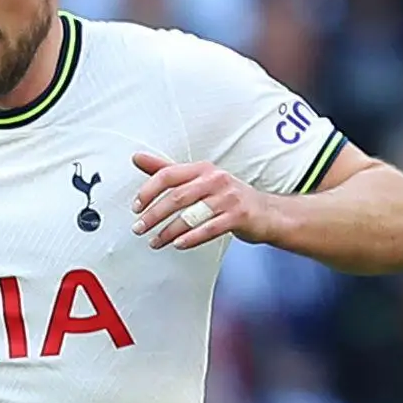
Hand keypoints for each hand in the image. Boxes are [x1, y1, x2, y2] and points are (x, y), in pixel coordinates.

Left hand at [133, 152, 273, 249]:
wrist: (266, 212)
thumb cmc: (228, 196)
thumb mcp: (198, 179)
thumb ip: (167, 170)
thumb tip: (137, 158)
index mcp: (202, 168)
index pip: (168, 175)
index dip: (148, 191)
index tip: (136, 207)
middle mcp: (215, 179)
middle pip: (177, 197)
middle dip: (154, 215)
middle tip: (139, 228)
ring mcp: (228, 198)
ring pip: (191, 215)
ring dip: (168, 231)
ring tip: (155, 241)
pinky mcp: (238, 216)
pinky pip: (209, 229)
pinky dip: (191, 238)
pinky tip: (178, 244)